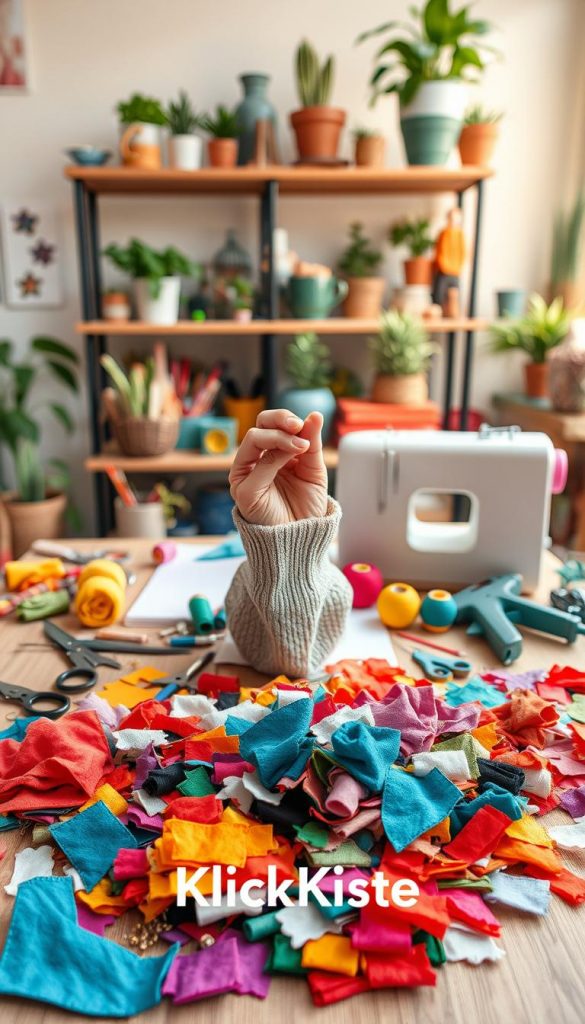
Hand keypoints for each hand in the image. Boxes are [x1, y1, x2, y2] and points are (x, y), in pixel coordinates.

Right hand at [229, 408, 327, 525]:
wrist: (303, 537)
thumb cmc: (305, 506)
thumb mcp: (313, 470)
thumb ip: (311, 443)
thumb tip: (315, 415)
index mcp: (269, 454)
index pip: (269, 424)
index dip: (285, 418)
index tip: (305, 422)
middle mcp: (254, 461)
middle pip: (258, 426)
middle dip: (279, 420)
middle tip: (298, 426)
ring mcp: (246, 475)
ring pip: (253, 439)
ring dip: (279, 437)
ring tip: (301, 446)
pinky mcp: (244, 491)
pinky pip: (256, 466)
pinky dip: (276, 457)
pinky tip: (295, 459)